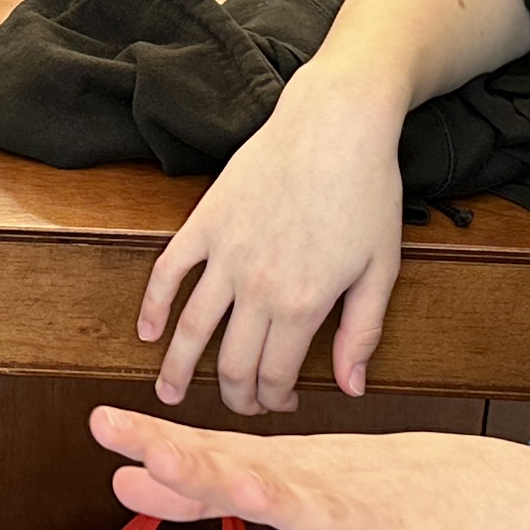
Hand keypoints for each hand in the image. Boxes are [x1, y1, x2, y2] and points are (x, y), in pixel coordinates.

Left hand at [88, 405, 529, 529]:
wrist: (503, 502)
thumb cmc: (381, 494)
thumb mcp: (285, 485)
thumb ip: (208, 491)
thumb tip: (124, 478)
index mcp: (291, 476)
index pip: (214, 458)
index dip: (162, 446)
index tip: (106, 427)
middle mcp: (328, 492)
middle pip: (260, 477)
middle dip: (208, 467)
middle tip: (154, 452)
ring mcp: (383, 526)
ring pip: (334, 516)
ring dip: (296, 502)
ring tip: (251, 488)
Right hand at [137, 67, 411, 412]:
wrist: (335, 123)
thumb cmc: (366, 193)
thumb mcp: (380, 269)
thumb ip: (362, 333)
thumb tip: (350, 387)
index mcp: (302, 304)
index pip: (274, 375)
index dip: (274, 400)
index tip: (281, 404)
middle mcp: (256, 286)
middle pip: (232, 362)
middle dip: (232, 395)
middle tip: (236, 406)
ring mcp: (225, 254)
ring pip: (192, 328)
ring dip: (178, 368)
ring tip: (168, 394)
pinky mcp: (205, 223)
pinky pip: (168, 273)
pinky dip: (153, 307)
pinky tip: (149, 332)